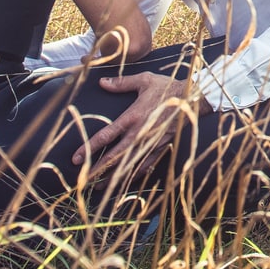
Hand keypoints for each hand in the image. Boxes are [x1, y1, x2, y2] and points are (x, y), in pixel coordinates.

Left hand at [75, 72, 198, 173]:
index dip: (89, 149)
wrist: (193, 99)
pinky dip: (135, 175)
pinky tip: (127, 181)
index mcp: (132, 117)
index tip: (76, 159)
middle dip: (98, 170)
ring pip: (129, 165)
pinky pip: (146, 165)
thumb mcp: (144, 81)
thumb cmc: (168, 87)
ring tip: (100, 188)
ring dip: (114, 177)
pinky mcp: (161, 147)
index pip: (106, 136)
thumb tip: (102, 83)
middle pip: (114, 157)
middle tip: (83, 181)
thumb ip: (122, 83)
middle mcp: (140, 133)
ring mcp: (151, 143)